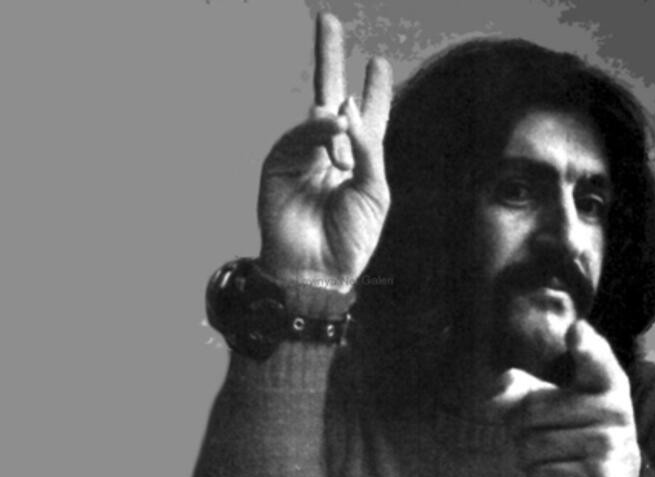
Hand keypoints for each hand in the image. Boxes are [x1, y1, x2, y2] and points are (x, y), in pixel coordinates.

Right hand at [257, 13, 392, 291]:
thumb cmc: (351, 240)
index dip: (373, 92)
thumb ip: (367, 147)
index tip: (377, 63)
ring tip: (342, 137)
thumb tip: (344, 106)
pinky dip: (316, 130)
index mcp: (358, 163)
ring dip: (333, 119)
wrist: (317, 273)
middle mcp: (330, 154)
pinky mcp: (278, 166)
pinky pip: (297, 137)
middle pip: (330, 98)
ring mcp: (302, 158)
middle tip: (327, 19)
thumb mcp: (375, 191)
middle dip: (329, 59)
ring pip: (315, 116)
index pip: (367, 120)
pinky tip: (331, 126)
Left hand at [491, 321, 641, 476]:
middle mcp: (615, 410)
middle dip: (516, 426)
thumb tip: (502, 383)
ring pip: (531, 446)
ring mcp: (610, 446)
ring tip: (545, 457)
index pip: (596, 359)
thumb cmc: (568, 427)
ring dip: (524, 456)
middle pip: (530, 410)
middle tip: (531, 434)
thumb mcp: (548, 400)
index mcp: (606, 381)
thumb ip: (517, 387)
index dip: (586, 345)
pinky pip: (539, 476)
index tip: (576, 331)